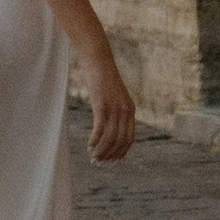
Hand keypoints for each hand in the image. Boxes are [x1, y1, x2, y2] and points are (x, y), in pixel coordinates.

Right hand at [79, 43, 135, 163]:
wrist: (98, 57)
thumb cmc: (103, 75)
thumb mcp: (114, 94)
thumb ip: (115, 108)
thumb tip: (108, 124)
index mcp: (130, 109)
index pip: (129, 138)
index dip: (121, 152)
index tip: (111, 160)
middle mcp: (125, 110)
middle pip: (120, 141)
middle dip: (110, 154)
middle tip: (99, 162)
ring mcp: (114, 107)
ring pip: (109, 137)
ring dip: (101, 150)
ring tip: (93, 157)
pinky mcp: (101, 104)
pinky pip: (100, 128)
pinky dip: (95, 140)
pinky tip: (89, 145)